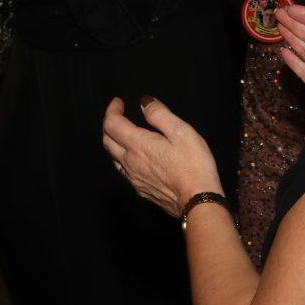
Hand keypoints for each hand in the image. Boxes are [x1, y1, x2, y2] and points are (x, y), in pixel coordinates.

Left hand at [102, 97, 223, 217]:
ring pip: (113, 157)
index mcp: (138, 145)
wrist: (197, 201)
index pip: (112, 124)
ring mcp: (134, 178)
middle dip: (109, 125)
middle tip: (118, 115)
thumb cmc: (193, 165)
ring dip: (114, 142)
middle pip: (107, 141)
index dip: (112, 110)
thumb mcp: (181, 131)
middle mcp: (130, 162)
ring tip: (124, 134)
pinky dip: (123, 159)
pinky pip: (124, 172)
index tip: (118, 102)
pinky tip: (135, 158)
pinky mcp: (141, 190)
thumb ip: (159, 114)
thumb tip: (145, 103)